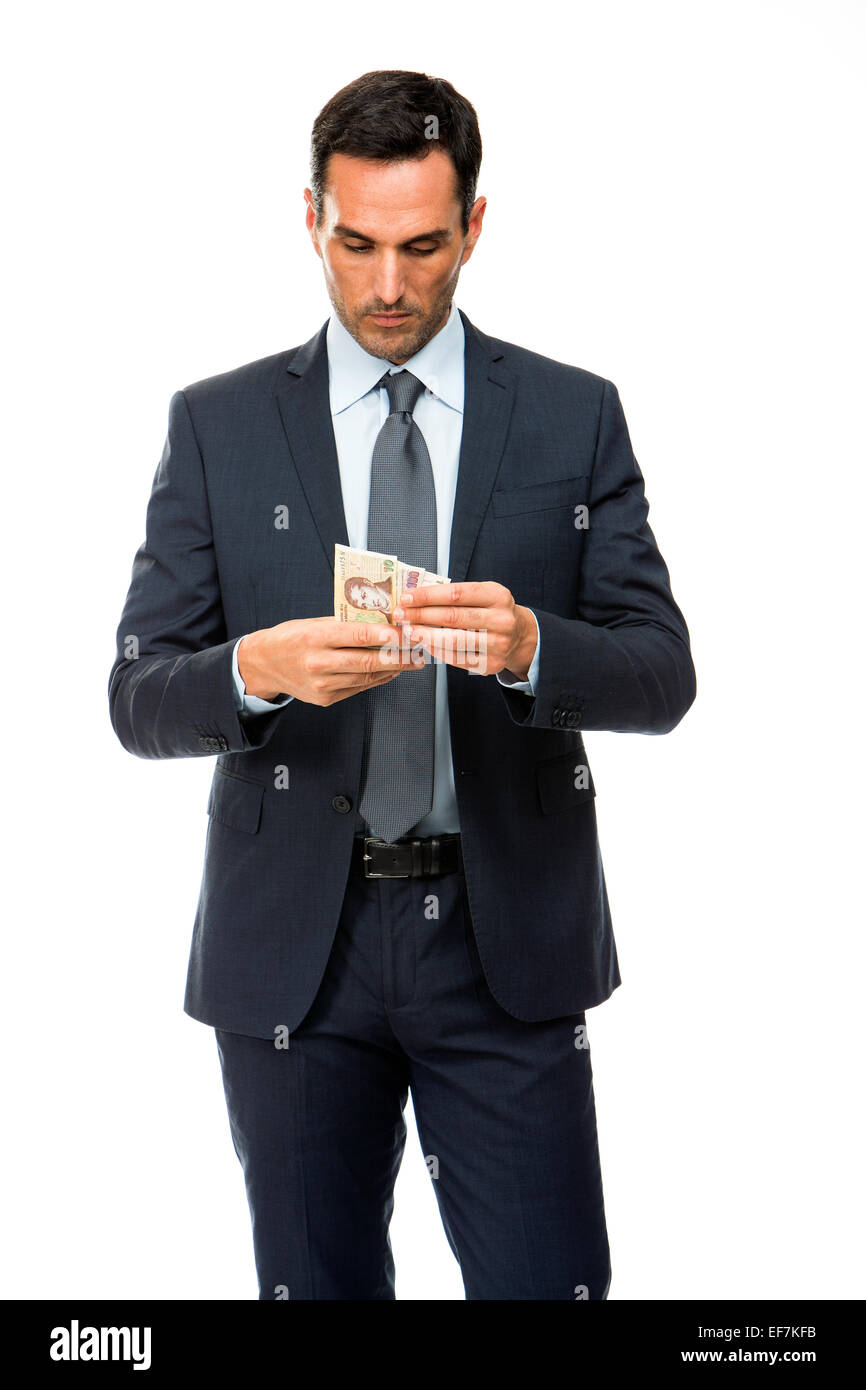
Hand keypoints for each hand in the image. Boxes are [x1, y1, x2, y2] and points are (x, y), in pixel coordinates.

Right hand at [238, 616, 426, 706]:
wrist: (264, 664)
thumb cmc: (291, 638)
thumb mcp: (314, 623)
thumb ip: (345, 624)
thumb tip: (380, 622)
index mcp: (315, 638)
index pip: (357, 636)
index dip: (385, 636)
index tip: (405, 633)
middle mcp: (318, 663)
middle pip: (367, 662)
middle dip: (398, 657)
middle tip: (418, 651)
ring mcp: (322, 685)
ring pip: (366, 678)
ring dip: (393, 670)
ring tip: (411, 661)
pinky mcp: (325, 699)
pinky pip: (358, 689)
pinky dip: (377, 680)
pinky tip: (390, 672)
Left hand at [393, 581, 537, 678]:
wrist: (520, 637)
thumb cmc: (492, 611)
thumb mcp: (483, 594)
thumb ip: (456, 595)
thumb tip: (416, 597)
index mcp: (497, 596)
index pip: (456, 593)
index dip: (428, 595)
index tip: (407, 597)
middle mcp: (500, 619)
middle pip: (452, 617)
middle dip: (421, 615)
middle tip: (400, 614)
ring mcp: (498, 644)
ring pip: (454, 640)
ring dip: (426, 635)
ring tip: (408, 631)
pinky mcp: (491, 663)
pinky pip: (457, 658)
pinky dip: (437, 650)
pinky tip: (425, 644)